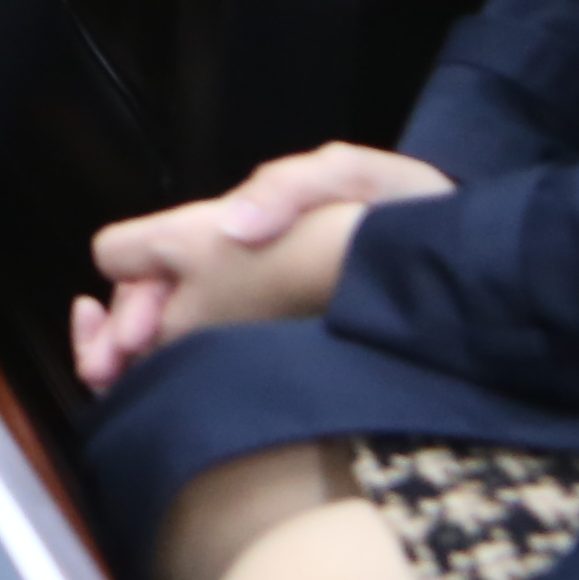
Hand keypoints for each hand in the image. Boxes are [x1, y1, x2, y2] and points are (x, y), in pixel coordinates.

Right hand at [68, 144, 453, 389]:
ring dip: (140, 366)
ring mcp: (248, 312)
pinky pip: (211, 365)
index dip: (123, 293)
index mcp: (221, 228)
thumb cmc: (402, 209)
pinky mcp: (278, 348)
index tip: (132, 337)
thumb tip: (233, 226)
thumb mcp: (350, 177)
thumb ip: (288, 187)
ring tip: (138, 396)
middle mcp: (221, 271)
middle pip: (137, 305)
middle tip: (113, 378)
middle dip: (113, 340)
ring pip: (166, 341)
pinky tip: (191, 402)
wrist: (465, 256)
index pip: (132, 253)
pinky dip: (182, 380)